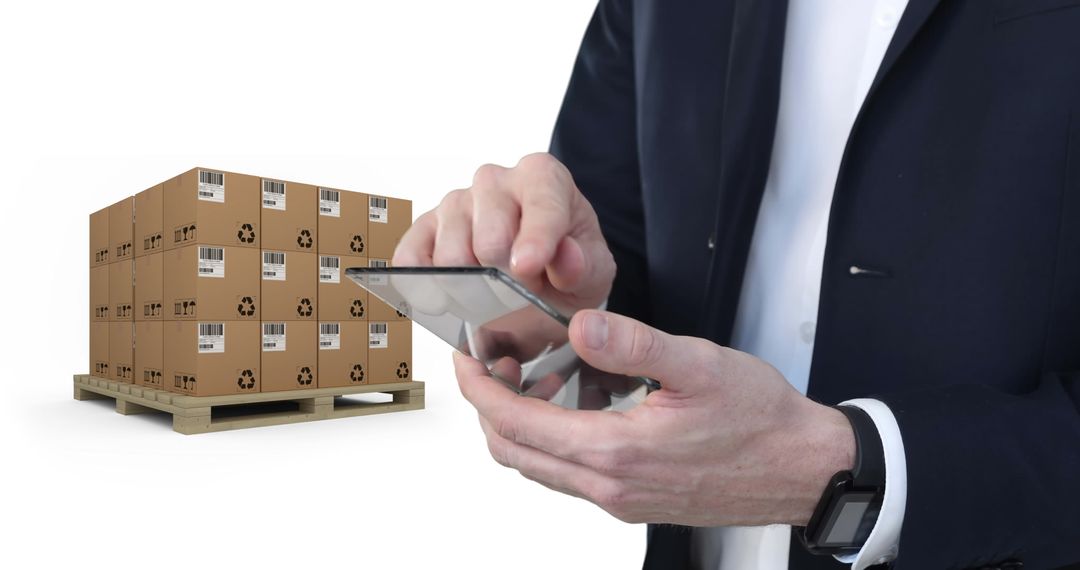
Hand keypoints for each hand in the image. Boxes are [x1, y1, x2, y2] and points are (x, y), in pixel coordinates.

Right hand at [392, 152, 615, 313]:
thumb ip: (583, 266)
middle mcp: (496, 181)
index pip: (540, 203)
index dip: (535, 239)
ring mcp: (456, 202)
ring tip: (490, 296)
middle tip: (516, 295)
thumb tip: (566, 258)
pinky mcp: (426, 227)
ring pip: (450, 253)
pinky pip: (412, 255)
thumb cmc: (567, 266)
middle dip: (503, 277)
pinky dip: (423, 283)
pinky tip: (444, 296)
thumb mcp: (592, 271)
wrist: (541, 281)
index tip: (527, 268)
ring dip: (469, 288)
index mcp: (543, 178)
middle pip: (488, 234)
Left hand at [453, 309, 855, 526]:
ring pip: (540, 468)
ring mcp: (620, 498)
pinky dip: (551, 441)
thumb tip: (581, 325)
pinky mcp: (634, 500)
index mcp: (616, 451)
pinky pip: (571, 475)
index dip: (479, 389)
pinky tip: (570, 405)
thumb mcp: (700, 365)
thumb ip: (634, 345)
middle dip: (487, 408)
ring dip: (518, 426)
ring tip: (524, 379)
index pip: (515, 424)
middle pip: (515, 453)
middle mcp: (610, 485)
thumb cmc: (760, 421)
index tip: (466, 357)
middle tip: (486, 365)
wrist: (804, 470)